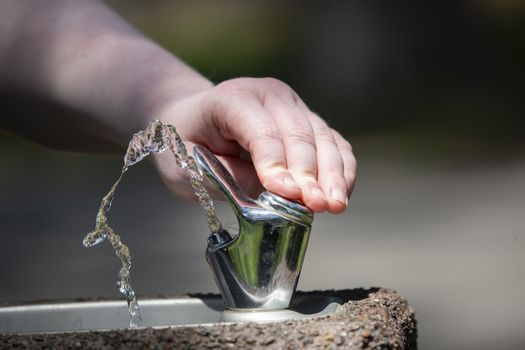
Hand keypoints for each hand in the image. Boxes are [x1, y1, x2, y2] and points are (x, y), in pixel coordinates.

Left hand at [152, 77, 355, 212]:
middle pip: (299, 134)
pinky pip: (334, 143)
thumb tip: (272, 194)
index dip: (276, 164)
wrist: (193, 118)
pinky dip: (341, 169)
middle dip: (310, 174)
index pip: (261, 131)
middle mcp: (269, 94)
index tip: (289, 195)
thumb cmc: (186, 142)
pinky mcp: (308, 121)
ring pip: (323, 138)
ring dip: (332, 174)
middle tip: (317, 206)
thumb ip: (224, 177)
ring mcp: (293, 105)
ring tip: (335, 205)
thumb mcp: (184, 164)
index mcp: (233, 98)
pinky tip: (342, 193)